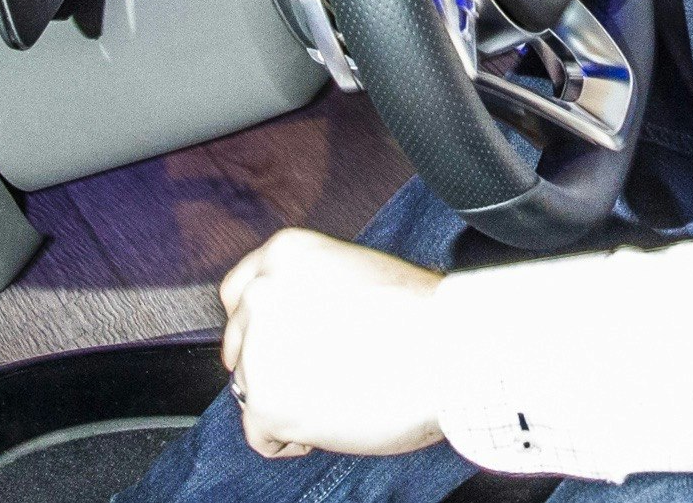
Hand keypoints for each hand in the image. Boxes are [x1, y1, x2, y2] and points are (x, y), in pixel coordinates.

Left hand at [221, 229, 447, 459]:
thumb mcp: (360, 274)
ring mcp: (259, 348)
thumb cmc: (426, 316)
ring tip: (342, 391)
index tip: (281, 340)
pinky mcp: (266, 401)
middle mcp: (263, 295)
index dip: (263, 324)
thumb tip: (298, 323)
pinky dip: (292, 438)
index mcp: (287, 254)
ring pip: (251, 389)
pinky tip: (330, 420)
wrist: (452, 350)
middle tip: (323, 371)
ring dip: (289, 399)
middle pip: (241, 344)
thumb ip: (314, 291)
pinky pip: (260, 434)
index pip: (240, 292)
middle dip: (274, 363)